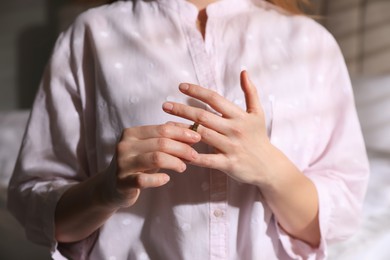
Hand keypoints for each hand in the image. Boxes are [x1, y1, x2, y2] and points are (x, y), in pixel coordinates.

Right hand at [103, 123, 200, 207]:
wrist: (111, 187)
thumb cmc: (136, 164)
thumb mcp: (149, 148)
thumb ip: (166, 139)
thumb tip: (191, 132)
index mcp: (131, 133)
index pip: (162, 129)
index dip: (182, 133)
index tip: (197, 137)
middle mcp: (124, 146)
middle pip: (161, 143)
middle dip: (182, 148)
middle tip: (194, 155)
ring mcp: (122, 164)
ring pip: (156, 158)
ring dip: (175, 162)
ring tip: (183, 167)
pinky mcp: (122, 182)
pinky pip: (144, 179)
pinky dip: (159, 179)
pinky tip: (166, 178)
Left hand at [162, 71, 280, 186]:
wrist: (269, 166)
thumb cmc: (259, 138)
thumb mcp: (258, 113)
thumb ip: (250, 92)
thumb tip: (243, 71)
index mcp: (239, 116)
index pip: (214, 99)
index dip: (196, 91)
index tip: (180, 87)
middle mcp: (234, 129)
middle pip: (203, 116)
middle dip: (182, 110)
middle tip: (165, 105)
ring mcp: (231, 147)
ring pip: (202, 135)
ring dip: (182, 130)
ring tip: (166, 125)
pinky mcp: (228, 164)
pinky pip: (207, 160)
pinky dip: (193, 156)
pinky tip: (178, 151)